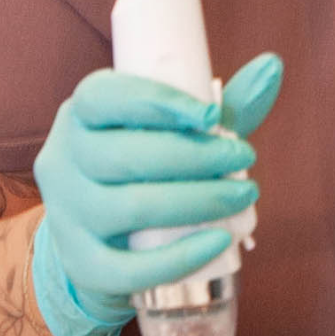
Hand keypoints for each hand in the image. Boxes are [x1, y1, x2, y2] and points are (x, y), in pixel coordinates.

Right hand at [31, 53, 282, 335]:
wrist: (98, 241)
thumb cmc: (142, 170)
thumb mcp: (169, 132)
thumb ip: (218, 105)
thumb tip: (272, 66)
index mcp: (80, 115)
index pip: (105, 98)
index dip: (159, 103)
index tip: (212, 115)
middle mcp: (63, 161)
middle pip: (125, 155)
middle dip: (196, 156)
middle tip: (245, 157)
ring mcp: (67, 216)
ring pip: (130, 208)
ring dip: (198, 201)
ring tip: (243, 195)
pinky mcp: (81, 266)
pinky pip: (128, 269)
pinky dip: (180, 257)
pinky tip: (219, 242)